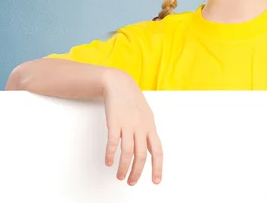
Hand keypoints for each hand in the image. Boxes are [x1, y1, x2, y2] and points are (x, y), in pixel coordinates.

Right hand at [102, 69, 162, 185]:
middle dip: (137, 172)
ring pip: (128, 152)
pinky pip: (113, 142)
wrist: (119, 84)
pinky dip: (111, 154)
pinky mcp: (114, 122)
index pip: (158, 151)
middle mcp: (141, 127)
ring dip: (123, 167)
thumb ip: (148, 132)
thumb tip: (150, 149)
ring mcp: (128, 125)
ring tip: (119, 176)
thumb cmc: (132, 101)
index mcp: (150, 127)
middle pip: (141, 156)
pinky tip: (109, 162)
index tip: (156, 181)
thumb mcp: (146, 116)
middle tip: (131, 182)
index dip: (158, 167)